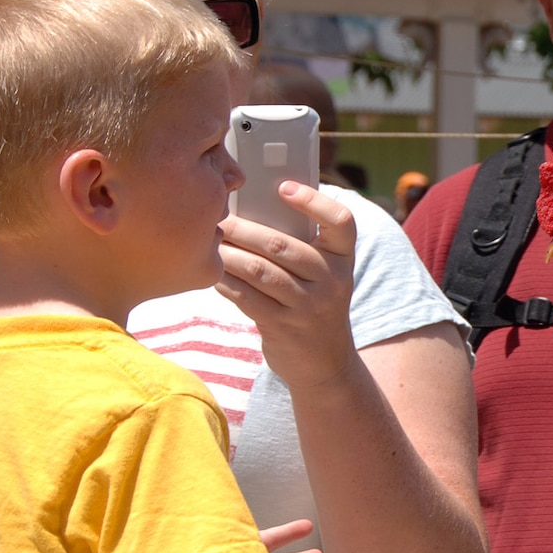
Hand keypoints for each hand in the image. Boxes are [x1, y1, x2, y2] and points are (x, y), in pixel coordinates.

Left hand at [217, 182, 358, 392]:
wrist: (326, 364)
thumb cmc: (314, 305)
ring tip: (208, 241)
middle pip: (282, 246)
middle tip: (217, 218)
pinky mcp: (284, 327)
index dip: (314, 201)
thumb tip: (249, 206)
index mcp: (343, 259)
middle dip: (243, 229)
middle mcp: (332, 282)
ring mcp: (309, 307)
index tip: (283, 187)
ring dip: (228, 254)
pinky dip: (225, 281)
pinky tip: (212, 272)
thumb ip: (302, 245)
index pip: (341, 222)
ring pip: (259, 271)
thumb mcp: (324, 275)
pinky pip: (246, 296)